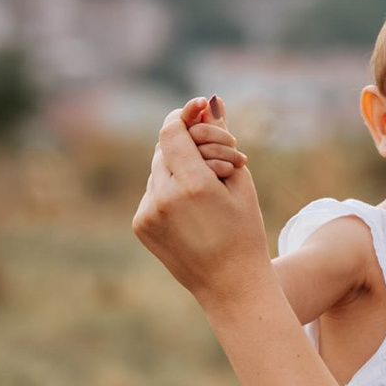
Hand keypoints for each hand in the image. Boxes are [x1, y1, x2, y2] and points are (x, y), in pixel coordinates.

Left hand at [133, 104, 272, 299]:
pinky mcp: (140, 225)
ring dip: (179, 166)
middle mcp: (164, 197)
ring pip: (157, 169)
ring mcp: (148, 213)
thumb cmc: (245, 230)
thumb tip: (210, 101)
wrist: (230, 284)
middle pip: (164, 147)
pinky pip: (152, 191)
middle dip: (188, 143)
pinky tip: (192, 206)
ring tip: (208, 185)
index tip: (198, 106)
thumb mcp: (240, 181)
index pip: (172, 131)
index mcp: (193, 185)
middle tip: (218, 155)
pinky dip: (169, 188)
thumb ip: (221, 137)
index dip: (184, 114)